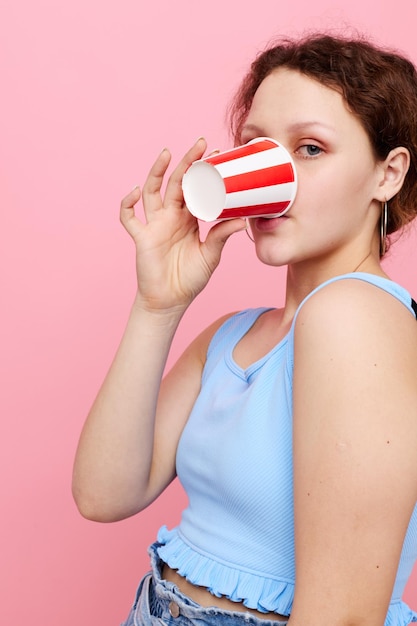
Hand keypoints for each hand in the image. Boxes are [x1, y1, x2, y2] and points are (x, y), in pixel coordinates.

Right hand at [120, 138, 246, 313]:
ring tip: (166, 154)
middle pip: (177, 183)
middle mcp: (171, 216)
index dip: (204, 172)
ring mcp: (154, 225)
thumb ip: (222, 236)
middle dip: (187, 163)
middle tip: (200, 144)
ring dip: (156, 172)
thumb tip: (242, 220)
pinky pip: (129, 217)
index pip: (197, 189)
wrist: (171, 300)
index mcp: (189, 218)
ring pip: (152, 192)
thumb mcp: (211, 255)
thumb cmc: (190, 278)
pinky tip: (134, 192)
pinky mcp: (141, 237)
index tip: (218, 155)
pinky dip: (128, 204)